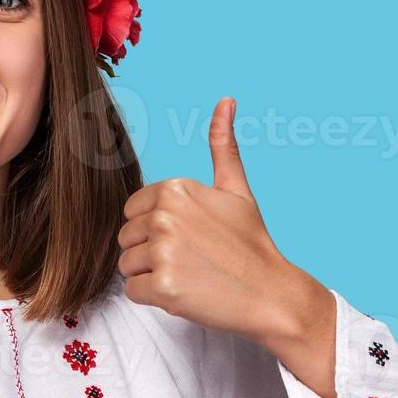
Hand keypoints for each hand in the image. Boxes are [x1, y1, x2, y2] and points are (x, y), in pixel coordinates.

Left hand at [117, 97, 335, 393]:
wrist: (272, 293)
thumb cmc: (251, 243)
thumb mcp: (236, 189)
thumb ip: (222, 146)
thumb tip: (226, 100)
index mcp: (175, 189)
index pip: (132, 211)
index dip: (155, 229)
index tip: (189, 237)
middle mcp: (165, 215)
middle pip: (126, 238)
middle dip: (151, 253)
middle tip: (191, 259)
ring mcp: (163, 251)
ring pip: (126, 265)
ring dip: (151, 275)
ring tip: (189, 275)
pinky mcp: (163, 286)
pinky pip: (133, 292)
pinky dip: (155, 297)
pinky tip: (186, 292)